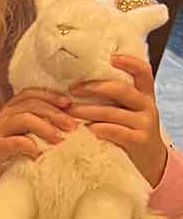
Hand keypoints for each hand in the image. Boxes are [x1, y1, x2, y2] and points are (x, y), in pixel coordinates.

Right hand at [0, 88, 75, 195]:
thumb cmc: (13, 152)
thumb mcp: (28, 133)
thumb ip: (42, 122)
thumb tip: (70, 119)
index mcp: (12, 108)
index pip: (31, 94)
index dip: (51, 96)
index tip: (68, 104)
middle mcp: (4, 115)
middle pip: (31, 105)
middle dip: (55, 114)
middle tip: (71, 126)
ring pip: (24, 119)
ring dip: (45, 127)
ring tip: (59, 139)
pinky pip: (15, 142)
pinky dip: (30, 145)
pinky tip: (40, 153)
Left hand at [69, 54, 168, 186]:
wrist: (149, 161)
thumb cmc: (130, 132)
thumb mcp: (127, 112)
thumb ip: (113, 100)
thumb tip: (78, 84)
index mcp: (144, 95)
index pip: (143, 72)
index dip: (129, 62)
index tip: (111, 57)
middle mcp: (147, 106)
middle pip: (121, 90)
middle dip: (94, 88)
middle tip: (72, 89)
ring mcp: (144, 123)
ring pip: (113, 112)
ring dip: (88, 110)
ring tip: (69, 111)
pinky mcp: (139, 140)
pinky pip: (117, 131)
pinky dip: (99, 129)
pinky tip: (86, 129)